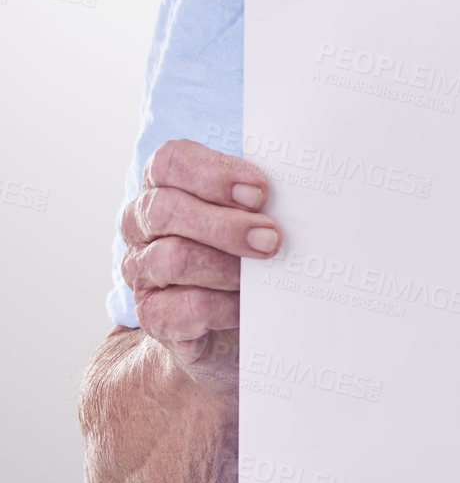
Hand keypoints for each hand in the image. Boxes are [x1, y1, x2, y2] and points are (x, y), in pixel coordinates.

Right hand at [120, 139, 277, 391]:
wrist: (229, 321)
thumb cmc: (244, 253)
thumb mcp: (251, 215)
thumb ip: (258, 199)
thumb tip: (296, 194)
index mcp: (165, 185)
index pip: (170, 161)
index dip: (215, 173)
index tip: (261, 192)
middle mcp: (142, 223)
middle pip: (165, 209)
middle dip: (226, 224)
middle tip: (271, 238)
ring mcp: (140, 270)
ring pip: (172, 258)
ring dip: (227, 265)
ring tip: (262, 272)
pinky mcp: (152, 315)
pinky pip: (182, 307)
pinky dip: (221, 306)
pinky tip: (245, 306)